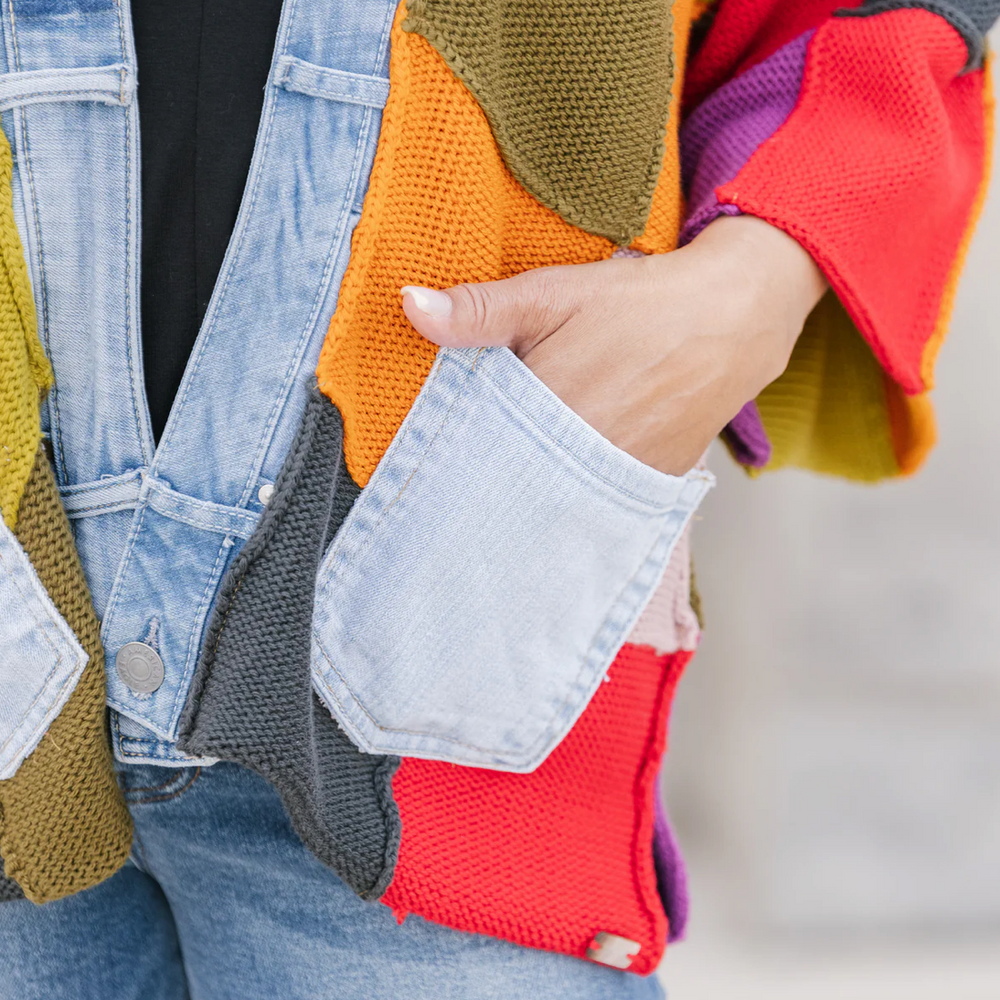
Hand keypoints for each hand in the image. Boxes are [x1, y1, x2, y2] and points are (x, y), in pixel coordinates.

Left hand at [400, 215, 827, 475]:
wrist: (733, 320)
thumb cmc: (638, 304)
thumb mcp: (552, 293)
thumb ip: (479, 311)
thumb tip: (410, 306)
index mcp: (547, 410)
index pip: (477, 452)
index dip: (456, 453)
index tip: (438, 458)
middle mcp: (582, 456)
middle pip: (513, 483)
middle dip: (491, 477)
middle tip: (470, 476)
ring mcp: (619, 476)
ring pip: (554, 497)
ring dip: (532, 487)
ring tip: (517, 476)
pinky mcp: (650, 485)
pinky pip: (597, 501)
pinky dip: (574, 491)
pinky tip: (563, 477)